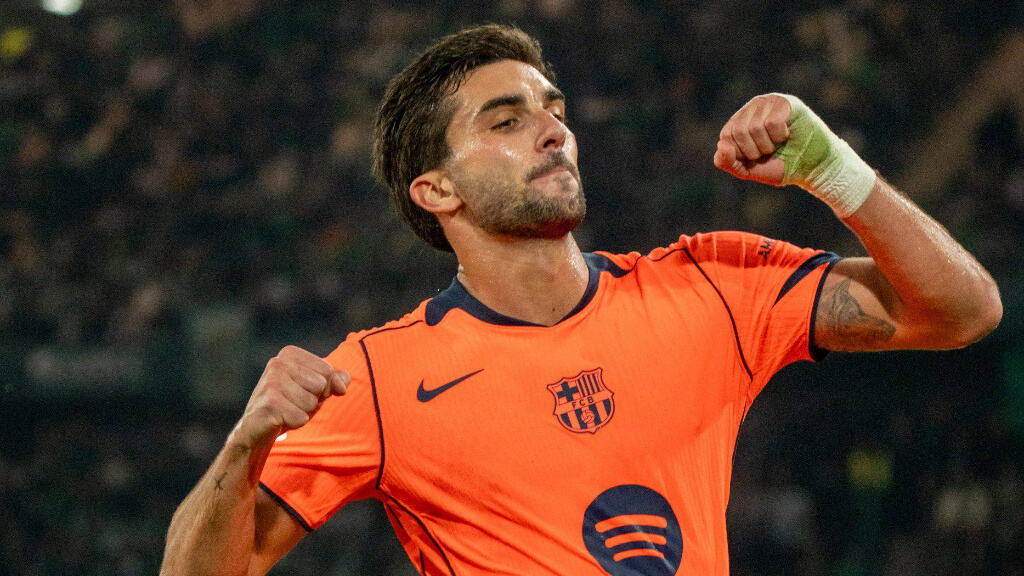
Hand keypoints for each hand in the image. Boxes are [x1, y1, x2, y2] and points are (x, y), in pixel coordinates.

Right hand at [233, 345, 349, 449]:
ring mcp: (271, 382)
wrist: (257, 428)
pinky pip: (301, 418)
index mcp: (289, 354)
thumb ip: (335, 381)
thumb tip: (343, 383)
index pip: (328, 371)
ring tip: (285, 411)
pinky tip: (279, 419)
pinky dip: (294, 423)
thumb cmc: (290, 405)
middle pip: (321, 386)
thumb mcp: (316, 390)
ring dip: (303, 412)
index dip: (321, 388)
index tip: (301, 391)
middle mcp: (278, 363)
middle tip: (292, 403)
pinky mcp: (269, 404)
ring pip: (312, 403)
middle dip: (312, 400)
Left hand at [714, 94, 791, 185]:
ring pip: (755, 127)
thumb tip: (721, 144)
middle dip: (754, 150)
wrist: (811, 168)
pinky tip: (787, 134)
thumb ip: (726, 162)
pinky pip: (772, 122)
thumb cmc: (778, 166)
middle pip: (739, 131)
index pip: (726, 136)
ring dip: (768, 144)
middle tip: (769, 151)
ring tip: (779, 143)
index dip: (740, 153)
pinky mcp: (785, 102)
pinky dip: (780, 135)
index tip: (755, 157)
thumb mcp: (746, 170)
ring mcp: (768, 102)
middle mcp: (751, 108)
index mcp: (738, 122)